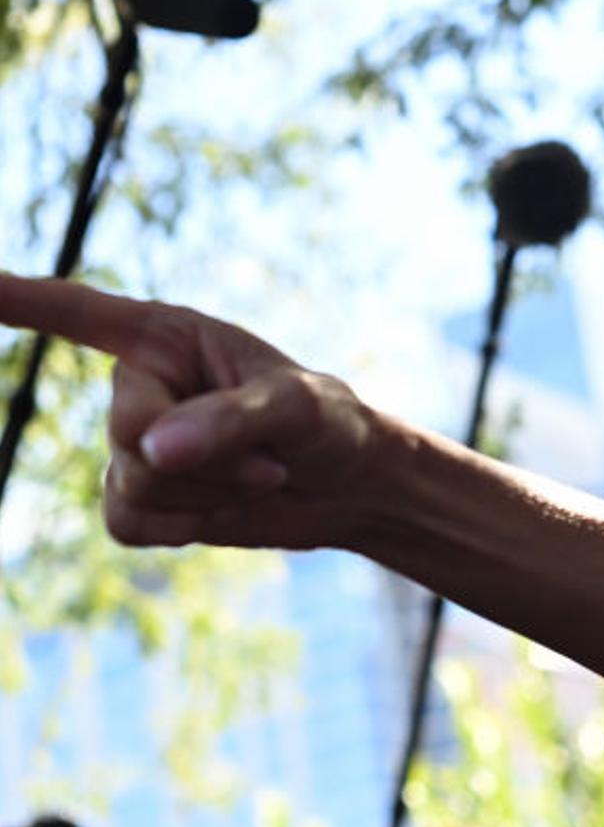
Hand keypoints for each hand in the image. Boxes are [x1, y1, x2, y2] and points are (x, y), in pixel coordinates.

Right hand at [0, 274, 378, 549]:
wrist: (347, 489)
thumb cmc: (328, 424)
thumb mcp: (298, 407)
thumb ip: (230, 420)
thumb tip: (149, 450)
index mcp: (169, 336)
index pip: (78, 313)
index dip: (18, 300)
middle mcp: (140, 384)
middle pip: (128, 430)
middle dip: (206, 456)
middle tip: (269, 457)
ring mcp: (132, 445)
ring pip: (134, 484)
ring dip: (209, 493)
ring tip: (259, 476)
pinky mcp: (139, 499)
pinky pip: (130, 524)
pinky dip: (189, 525)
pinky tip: (225, 508)